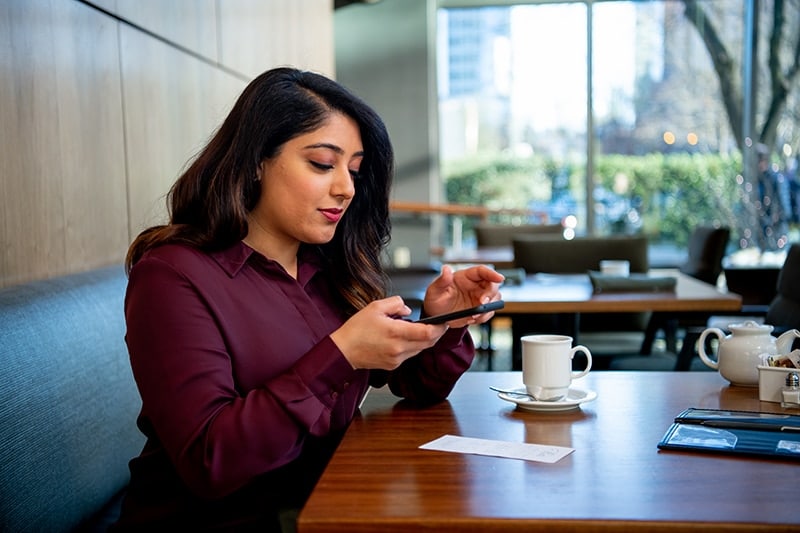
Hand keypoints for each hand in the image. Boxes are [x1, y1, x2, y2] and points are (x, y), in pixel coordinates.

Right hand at [330, 296, 448, 369]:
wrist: (344, 350)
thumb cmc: (356, 330)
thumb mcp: (375, 307)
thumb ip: (396, 304)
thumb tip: (407, 309)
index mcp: (395, 332)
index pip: (427, 332)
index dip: (439, 327)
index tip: (443, 322)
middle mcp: (398, 348)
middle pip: (428, 343)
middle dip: (436, 334)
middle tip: (438, 326)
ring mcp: (397, 359)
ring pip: (420, 350)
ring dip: (424, 340)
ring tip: (419, 330)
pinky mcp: (393, 365)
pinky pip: (410, 355)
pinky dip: (412, 346)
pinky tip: (405, 339)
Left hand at [422, 265, 503, 327]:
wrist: (437, 317)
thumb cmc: (435, 301)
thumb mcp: (434, 291)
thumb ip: (441, 281)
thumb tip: (446, 269)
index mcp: (465, 277)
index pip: (482, 271)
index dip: (492, 273)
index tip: (500, 278)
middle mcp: (475, 285)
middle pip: (492, 285)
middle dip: (490, 295)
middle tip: (482, 304)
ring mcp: (479, 297)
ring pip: (494, 299)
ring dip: (487, 309)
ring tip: (472, 316)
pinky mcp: (481, 309)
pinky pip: (489, 312)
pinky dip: (483, 318)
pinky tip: (470, 319)